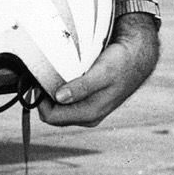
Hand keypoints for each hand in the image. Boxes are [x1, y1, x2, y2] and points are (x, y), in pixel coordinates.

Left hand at [37, 14, 158, 127]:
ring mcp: (89, 109)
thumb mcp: (102, 73)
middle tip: (39, 76)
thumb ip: (82, 87)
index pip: (51, 117)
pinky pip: (67, 101)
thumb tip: (59, 98)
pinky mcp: (89, 101)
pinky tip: (61, 76)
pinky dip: (60, 90)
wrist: (138, 57)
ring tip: (50, 75)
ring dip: (51, 94)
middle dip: (44, 99)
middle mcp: (88, 116)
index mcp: (90, 113)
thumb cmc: (121, 63)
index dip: (39, 101)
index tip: (35, 82)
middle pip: (53, 115)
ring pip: (59, 108)